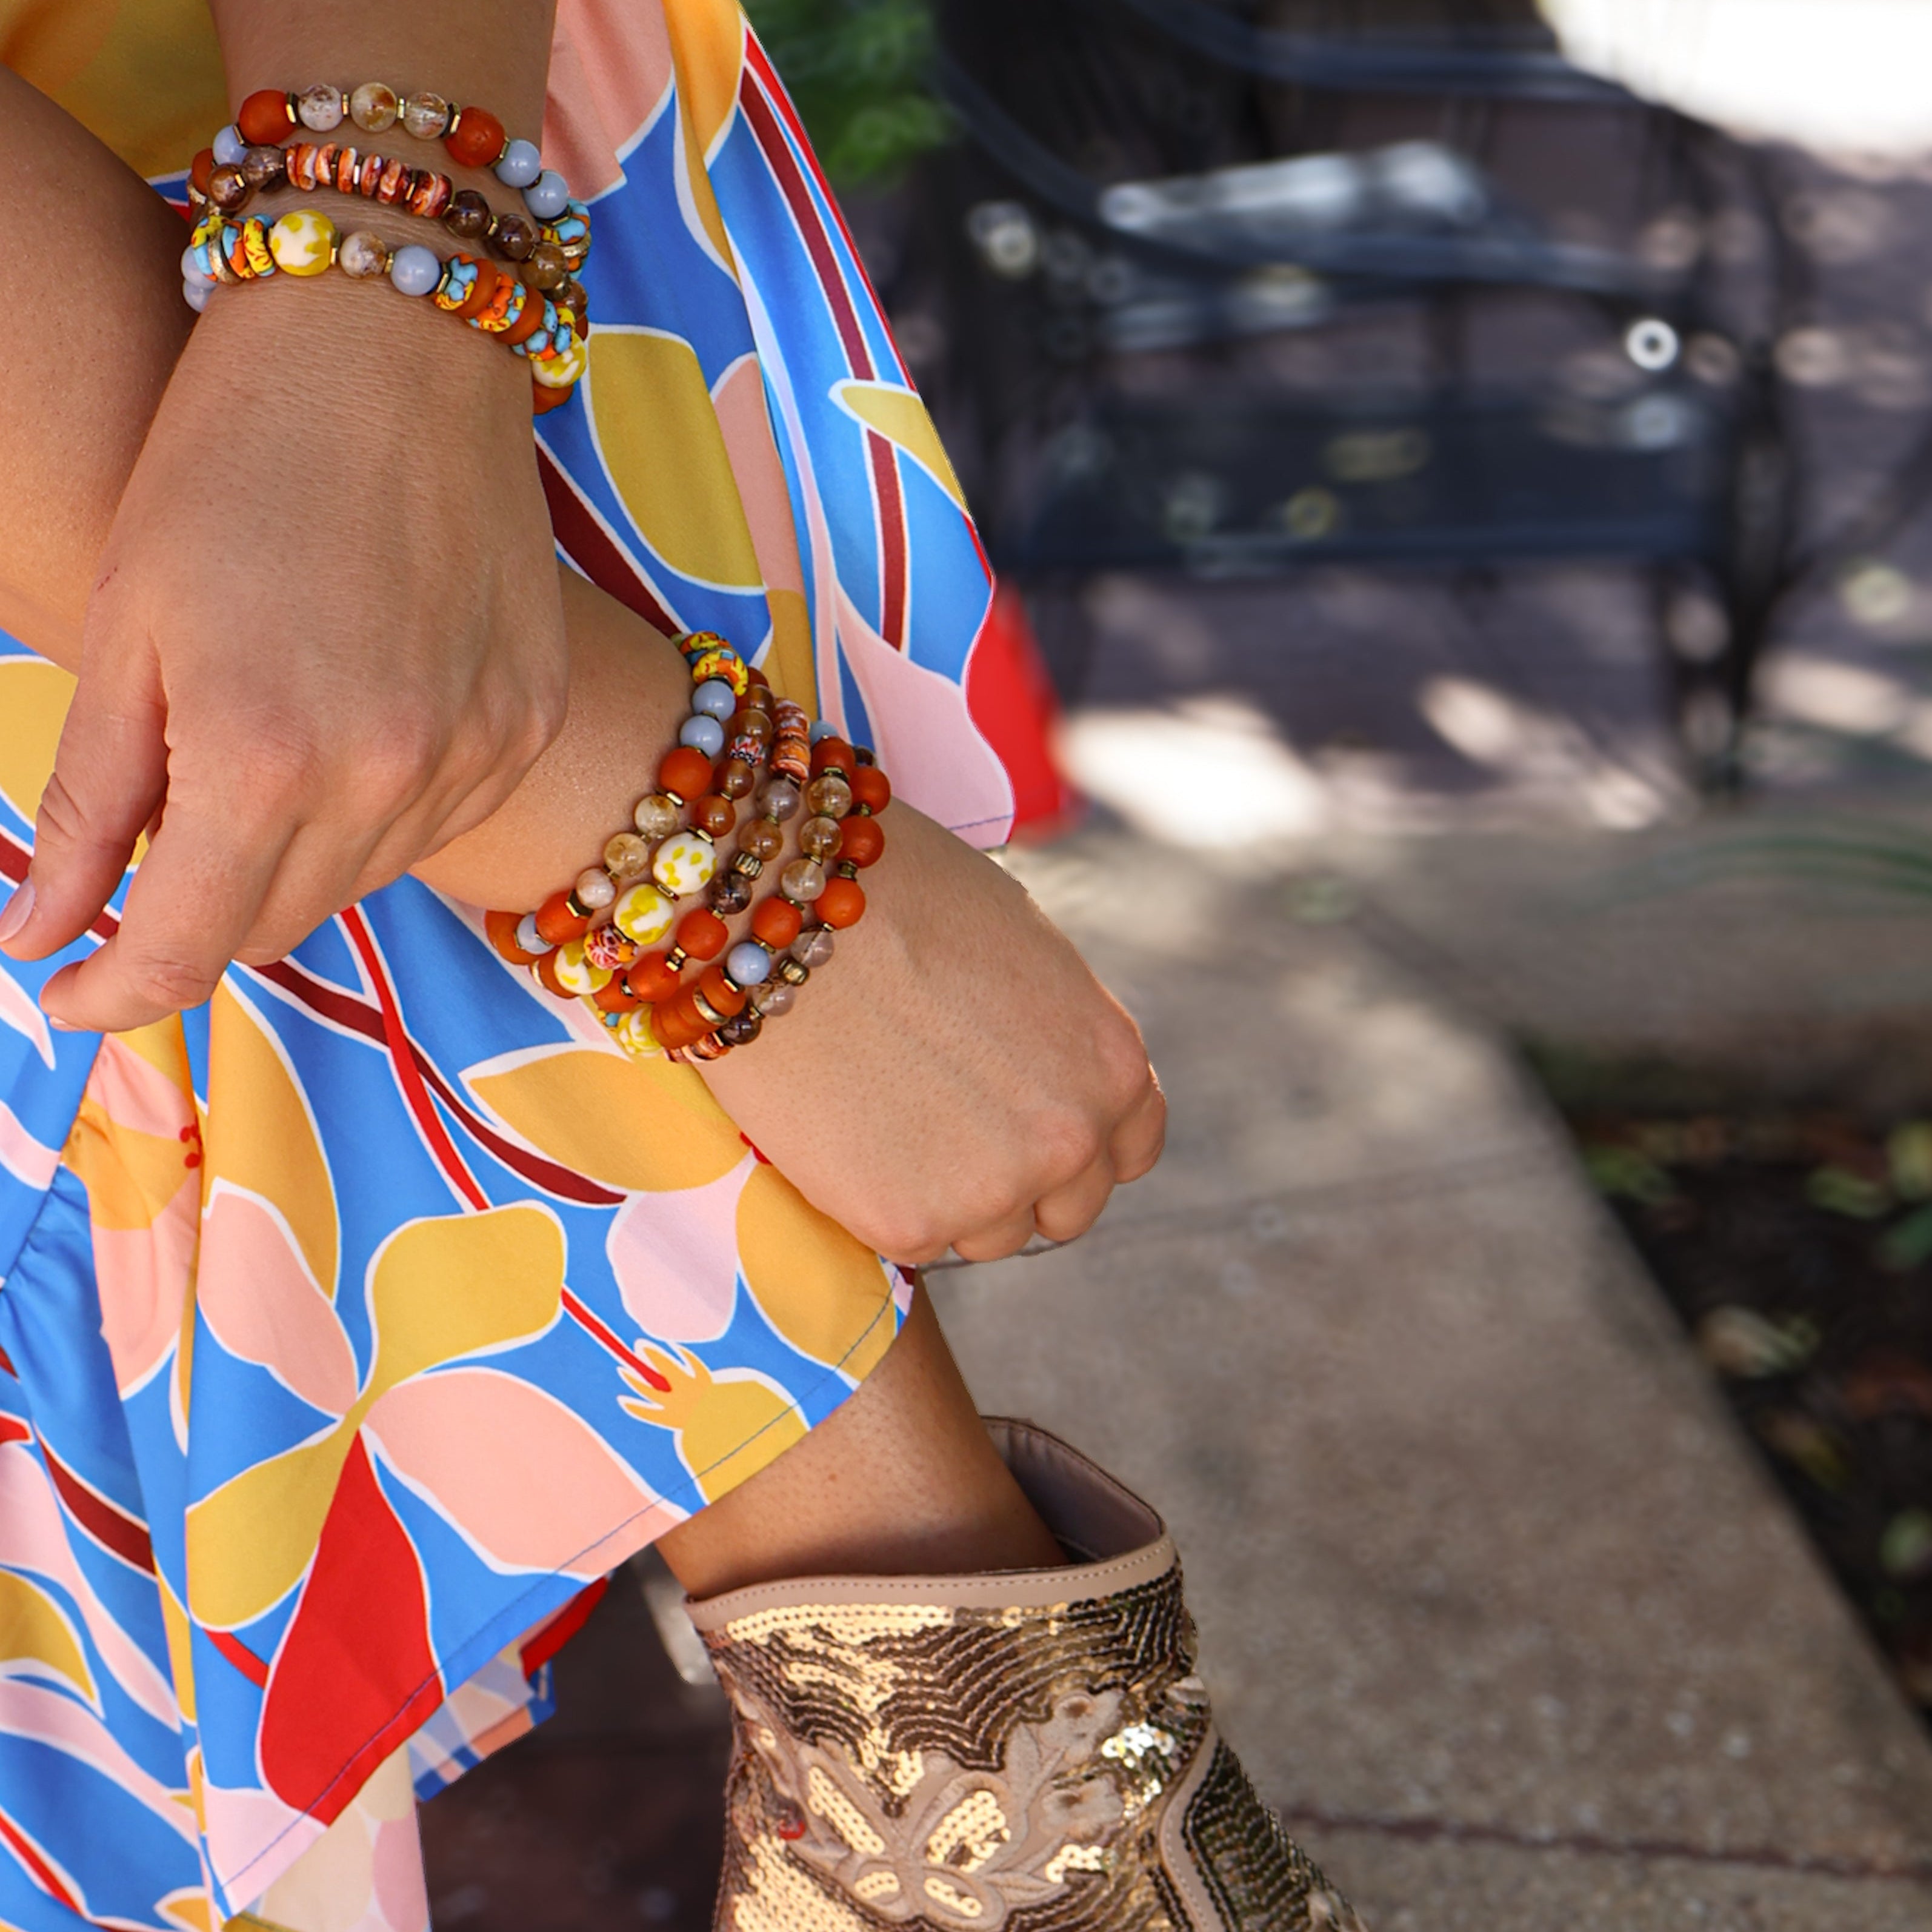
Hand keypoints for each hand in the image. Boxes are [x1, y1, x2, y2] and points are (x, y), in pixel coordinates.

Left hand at [2, 277, 568, 1029]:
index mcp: (264, 756)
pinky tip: (346, 732)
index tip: (68, 995)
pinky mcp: (526, 726)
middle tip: (149, 854)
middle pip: (274, 930)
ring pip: (359, 885)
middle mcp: (388, 778)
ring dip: (288, 864)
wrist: (395, 345)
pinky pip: (435, 827)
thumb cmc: (231, 456)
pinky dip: (373, 816)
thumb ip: (91, 803)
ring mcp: (475, 756)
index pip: (185, 952)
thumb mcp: (124, 627)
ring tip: (257, 761)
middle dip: (195, 918)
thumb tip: (40, 936)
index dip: (115, 996)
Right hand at [702, 808, 1165, 1262]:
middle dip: (1020, 1181)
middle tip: (947, 1133)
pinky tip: (843, 1128)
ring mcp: (992, 1191)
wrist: (780, 911)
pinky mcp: (906, 1225)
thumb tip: (1038, 1075)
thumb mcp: (1021, 952)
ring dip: (948, 1196)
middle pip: (1068, 1209)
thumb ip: (1052, 1035)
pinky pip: (909, 1238)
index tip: (1035, 1133)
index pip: (1131, 1149)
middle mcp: (1071, 1140)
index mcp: (1111, 1066)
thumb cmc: (896, 896)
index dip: (1083, 1144)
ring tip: (883, 1118)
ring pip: (986, 1234)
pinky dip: (878, 1199)